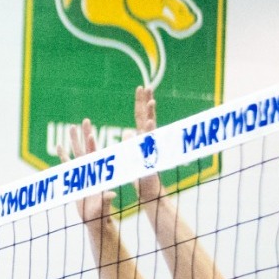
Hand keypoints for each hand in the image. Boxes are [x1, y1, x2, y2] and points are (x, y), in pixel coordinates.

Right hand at [69, 118, 110, 224]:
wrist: (95, 221)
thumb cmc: (100, 216)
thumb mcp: (102, 208)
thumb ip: (105, 200)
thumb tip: (110, 195)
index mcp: (97, 176)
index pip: (94, 157)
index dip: (92, 145)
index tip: (90, 134)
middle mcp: (90, 171)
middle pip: (87, 149)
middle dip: (85, 135)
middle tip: (85, 121)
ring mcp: (82, 174)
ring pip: (77, 153)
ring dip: (74, 140)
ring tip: (71, 127)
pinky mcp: (75, 179)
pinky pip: (68, 164)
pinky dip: (63, 155)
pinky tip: (60, 146)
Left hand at [131, 87, 164, 203]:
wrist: (148, 192)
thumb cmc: (141, 175)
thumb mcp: (131, 155)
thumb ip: (131, 142)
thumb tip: (127, 131)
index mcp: (141, 139)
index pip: (141, 116)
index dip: (141, 102)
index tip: (142, 88)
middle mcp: (147, 141)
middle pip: (145, 117)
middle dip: (145, 102)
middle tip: (146, 86)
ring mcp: (149, 148)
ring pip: (149, 127)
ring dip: (149, 114)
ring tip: (150, 100)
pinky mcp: (149, 157)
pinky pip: (148, 142)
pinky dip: (148, 132)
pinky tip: (148, 122)